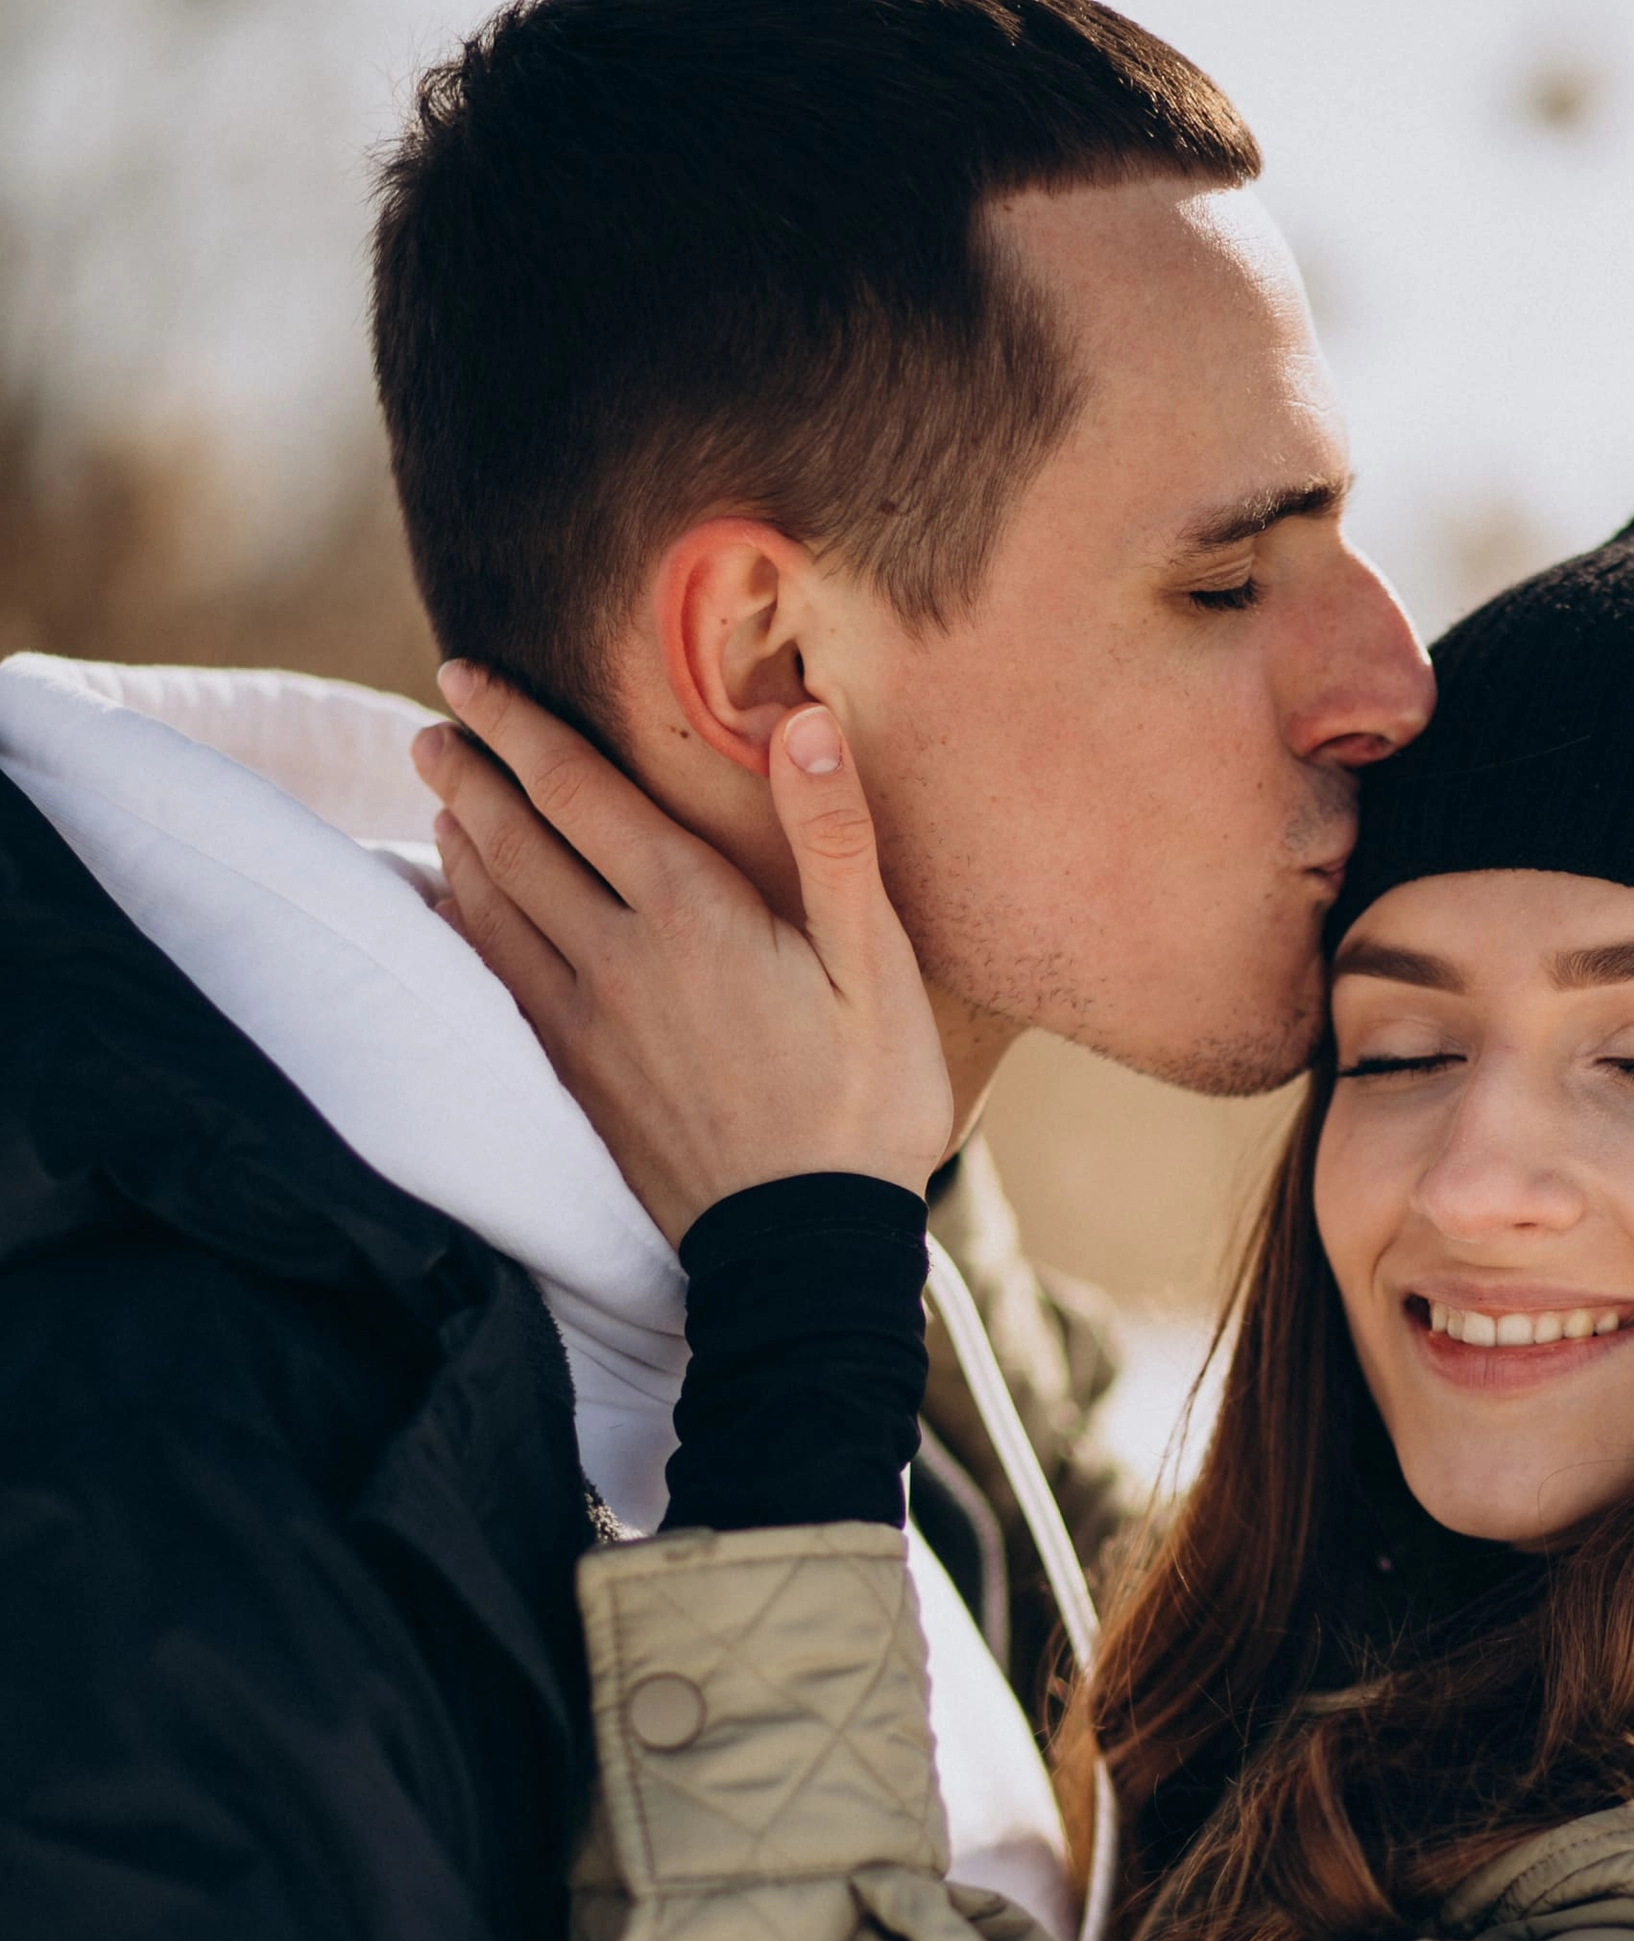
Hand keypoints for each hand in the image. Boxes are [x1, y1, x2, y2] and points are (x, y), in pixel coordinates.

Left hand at [411, 667, 953, 1242]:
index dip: (516, 725)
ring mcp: (586, 1024)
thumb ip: (835, 841)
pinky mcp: (579, 1082)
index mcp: (689, 911)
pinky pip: (499, 985)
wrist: (804, 1248)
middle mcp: (616, 957)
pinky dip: (468, 932)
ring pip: (494, 912)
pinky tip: (461, 917)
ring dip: (460, 846)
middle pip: (516, 841)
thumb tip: (805, 723)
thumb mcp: (878, 969)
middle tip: (431, 729)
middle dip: (468, 775)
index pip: (576, 789)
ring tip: (440, 802)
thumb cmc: (862, 1104)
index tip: (466, 676)